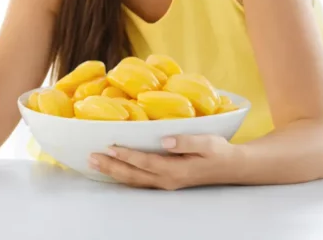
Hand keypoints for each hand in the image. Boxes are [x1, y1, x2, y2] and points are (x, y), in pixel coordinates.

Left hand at [89, 135, 241, 189]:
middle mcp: (167, 179)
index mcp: (176, 169)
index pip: (145, 162)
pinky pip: (139, 181)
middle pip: (133, 174)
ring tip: (94, 163)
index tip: (109, 147)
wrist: (231, 167)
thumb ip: (186, 141)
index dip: (127, 155)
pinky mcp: (165, 181)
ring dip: (113, 171)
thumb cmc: (218, 151)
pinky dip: (123, 176)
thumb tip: (164, 140)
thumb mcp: (207, 143)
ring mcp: (165, 183)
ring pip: (134, 180)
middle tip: (91, 157)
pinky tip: (112, 170)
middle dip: (111, 166)